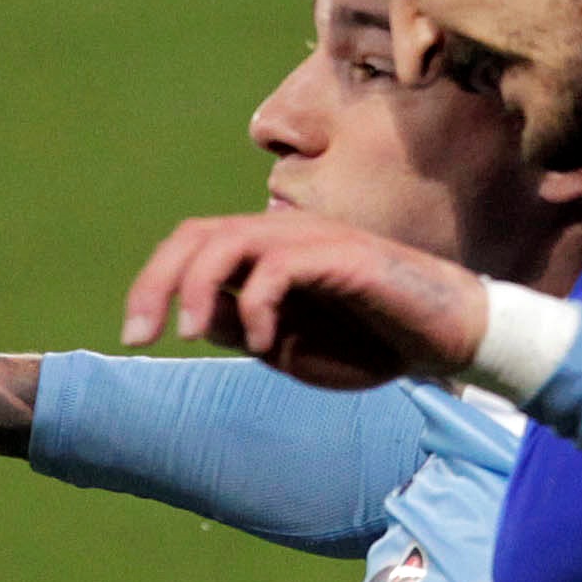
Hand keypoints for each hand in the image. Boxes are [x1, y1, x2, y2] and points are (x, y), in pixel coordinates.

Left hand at [121, 212, 489, 389]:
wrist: (448, 340)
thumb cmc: (373, 342)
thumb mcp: (290, 347)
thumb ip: (243, 325)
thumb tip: (194, 314)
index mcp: (267, 254)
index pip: (192, 248)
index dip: (151, 286)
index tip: (134, 338)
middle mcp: (285, 235)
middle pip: (197, 234)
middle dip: (156, 282)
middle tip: (140, 335)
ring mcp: (315, 240)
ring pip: (230, 239)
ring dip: (196, 284)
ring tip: (188, 332)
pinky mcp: (345, 254)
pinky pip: (281, 264)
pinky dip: (257, 301)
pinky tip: (262, 339)